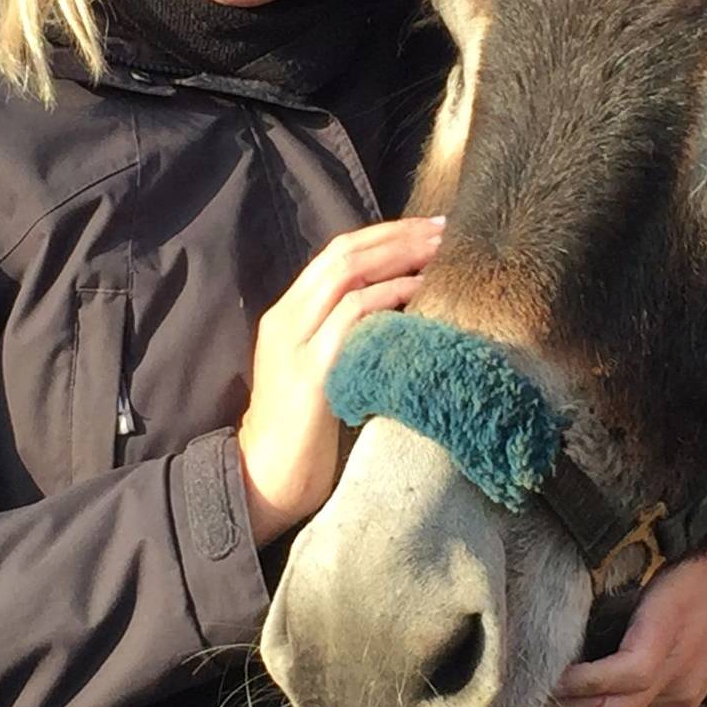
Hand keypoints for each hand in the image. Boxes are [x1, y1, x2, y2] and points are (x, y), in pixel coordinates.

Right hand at [238, 216, 444, 544]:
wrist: (262, 479)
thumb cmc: (300, 434)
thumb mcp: (317, 371)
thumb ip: (341, 338)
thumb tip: (398, 314)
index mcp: (286, 316)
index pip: (336, 254)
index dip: (384, 235)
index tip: (428, 228)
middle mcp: (287, 319)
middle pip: (344, 254)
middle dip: (398, 235)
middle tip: (445, 227)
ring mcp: (297, 343)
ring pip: (347, 275)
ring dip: (399, 257)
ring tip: (441, 250)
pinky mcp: (313, 371)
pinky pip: (354, 318)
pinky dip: (390, 297)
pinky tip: (421, 290)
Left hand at [544, 548, 706, 706]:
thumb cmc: (689, 577)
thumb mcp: (649, 580)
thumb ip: (610, 612)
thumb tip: (558, 634)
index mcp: (666, 638)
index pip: (619, 677)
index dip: (575, 683)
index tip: (539, 674)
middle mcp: (676, 680)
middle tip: (525, 700)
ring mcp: (681, 702)